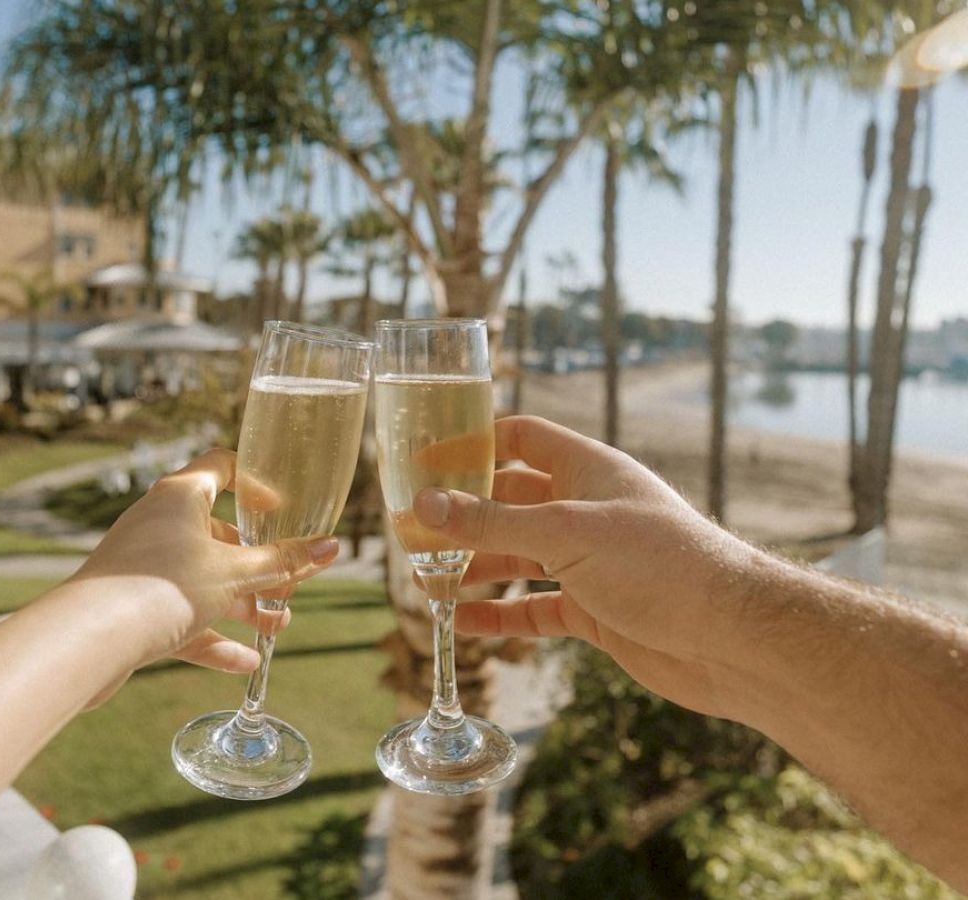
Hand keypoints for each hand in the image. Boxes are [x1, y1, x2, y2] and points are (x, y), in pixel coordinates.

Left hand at [64, 449, 337, 702]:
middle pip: (218, 535)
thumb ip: (284, 561)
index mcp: (180, 496)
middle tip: (289, 586)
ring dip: (243, 603)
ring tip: (278, 627)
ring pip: (203, 580)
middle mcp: (158, 524)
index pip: (222, 467)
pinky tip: (245, 663)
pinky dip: (213, 636)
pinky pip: (182, 616)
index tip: (281, 510)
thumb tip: (332, 547)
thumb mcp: (236, 573)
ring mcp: (144, 566)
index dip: (255, 483)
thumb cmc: (163, 586)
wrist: (90, 638)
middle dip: (259, 564)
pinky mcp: (134, 606)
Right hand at [412, 416, 763, 718]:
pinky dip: (499, 614)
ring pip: (517, 557)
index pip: (522, 438)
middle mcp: (586, 511)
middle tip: (412, 530)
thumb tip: (424, 504)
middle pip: (510, 502)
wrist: (731, 639)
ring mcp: (589, 563)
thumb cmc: (660, 565)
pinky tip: (461, 621)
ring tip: (424, 579)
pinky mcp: (594, 611)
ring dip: (474, 566)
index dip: (474, 444)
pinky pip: (533, 608)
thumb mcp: (565, 533)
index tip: (425, 461)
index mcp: (587, 470)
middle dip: (463, 515)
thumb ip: (491, 522)